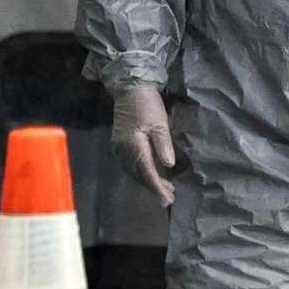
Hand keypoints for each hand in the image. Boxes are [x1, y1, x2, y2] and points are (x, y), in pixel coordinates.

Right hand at [109, 83, 180, 207]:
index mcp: (133, 145)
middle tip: (170, 196)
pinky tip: (152, 173)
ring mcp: (119, 148)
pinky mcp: (120, 144)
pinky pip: (131, 164)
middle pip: (139, 174)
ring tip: (165, 188)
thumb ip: (163, 144)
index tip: (167, 200)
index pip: (146, 172)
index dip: (157, 187)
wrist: (129, 88)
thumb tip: (168, 165)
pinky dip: (142, 172)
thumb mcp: (160, 122)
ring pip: (134, 171)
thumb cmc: (147, 103)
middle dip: (154, 187)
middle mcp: (123, 150)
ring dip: (148, 180)